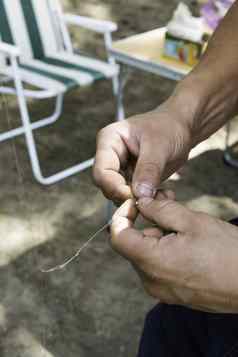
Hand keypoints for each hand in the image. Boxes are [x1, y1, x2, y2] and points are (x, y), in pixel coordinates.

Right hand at [93, 96, 192, 203]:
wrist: (181, 129)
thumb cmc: (169, 128)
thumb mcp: (160, 146)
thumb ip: (148, 169)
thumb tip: (140, 195)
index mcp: (109, 140)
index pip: (102, 172)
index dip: (115, 188)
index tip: (135, 197)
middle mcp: (109, 155)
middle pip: (106, 186)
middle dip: (126, 196)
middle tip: (149, 200)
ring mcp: (119, 168)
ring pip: (118, 194)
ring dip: (137, 200)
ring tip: (160, 195)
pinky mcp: (130, 178)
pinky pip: (131, 196)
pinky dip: (145, 200)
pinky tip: (162, 194)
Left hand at [111, 197, 237, 312]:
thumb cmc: (227, 252)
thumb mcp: (191, 221)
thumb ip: (159, 209)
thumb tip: (140, 202)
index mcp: (152, 262)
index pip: (118, 236)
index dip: (123, 215)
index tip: (137, 202)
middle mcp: (151, 281)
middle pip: (134, 244)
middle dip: (146, 222)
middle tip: (166, 203)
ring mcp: (162, 291)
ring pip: (147, 254)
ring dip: (158, 234)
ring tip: (183, 223)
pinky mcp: (173, 294)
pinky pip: (159, 267)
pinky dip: (165, 249)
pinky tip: (186, 241)